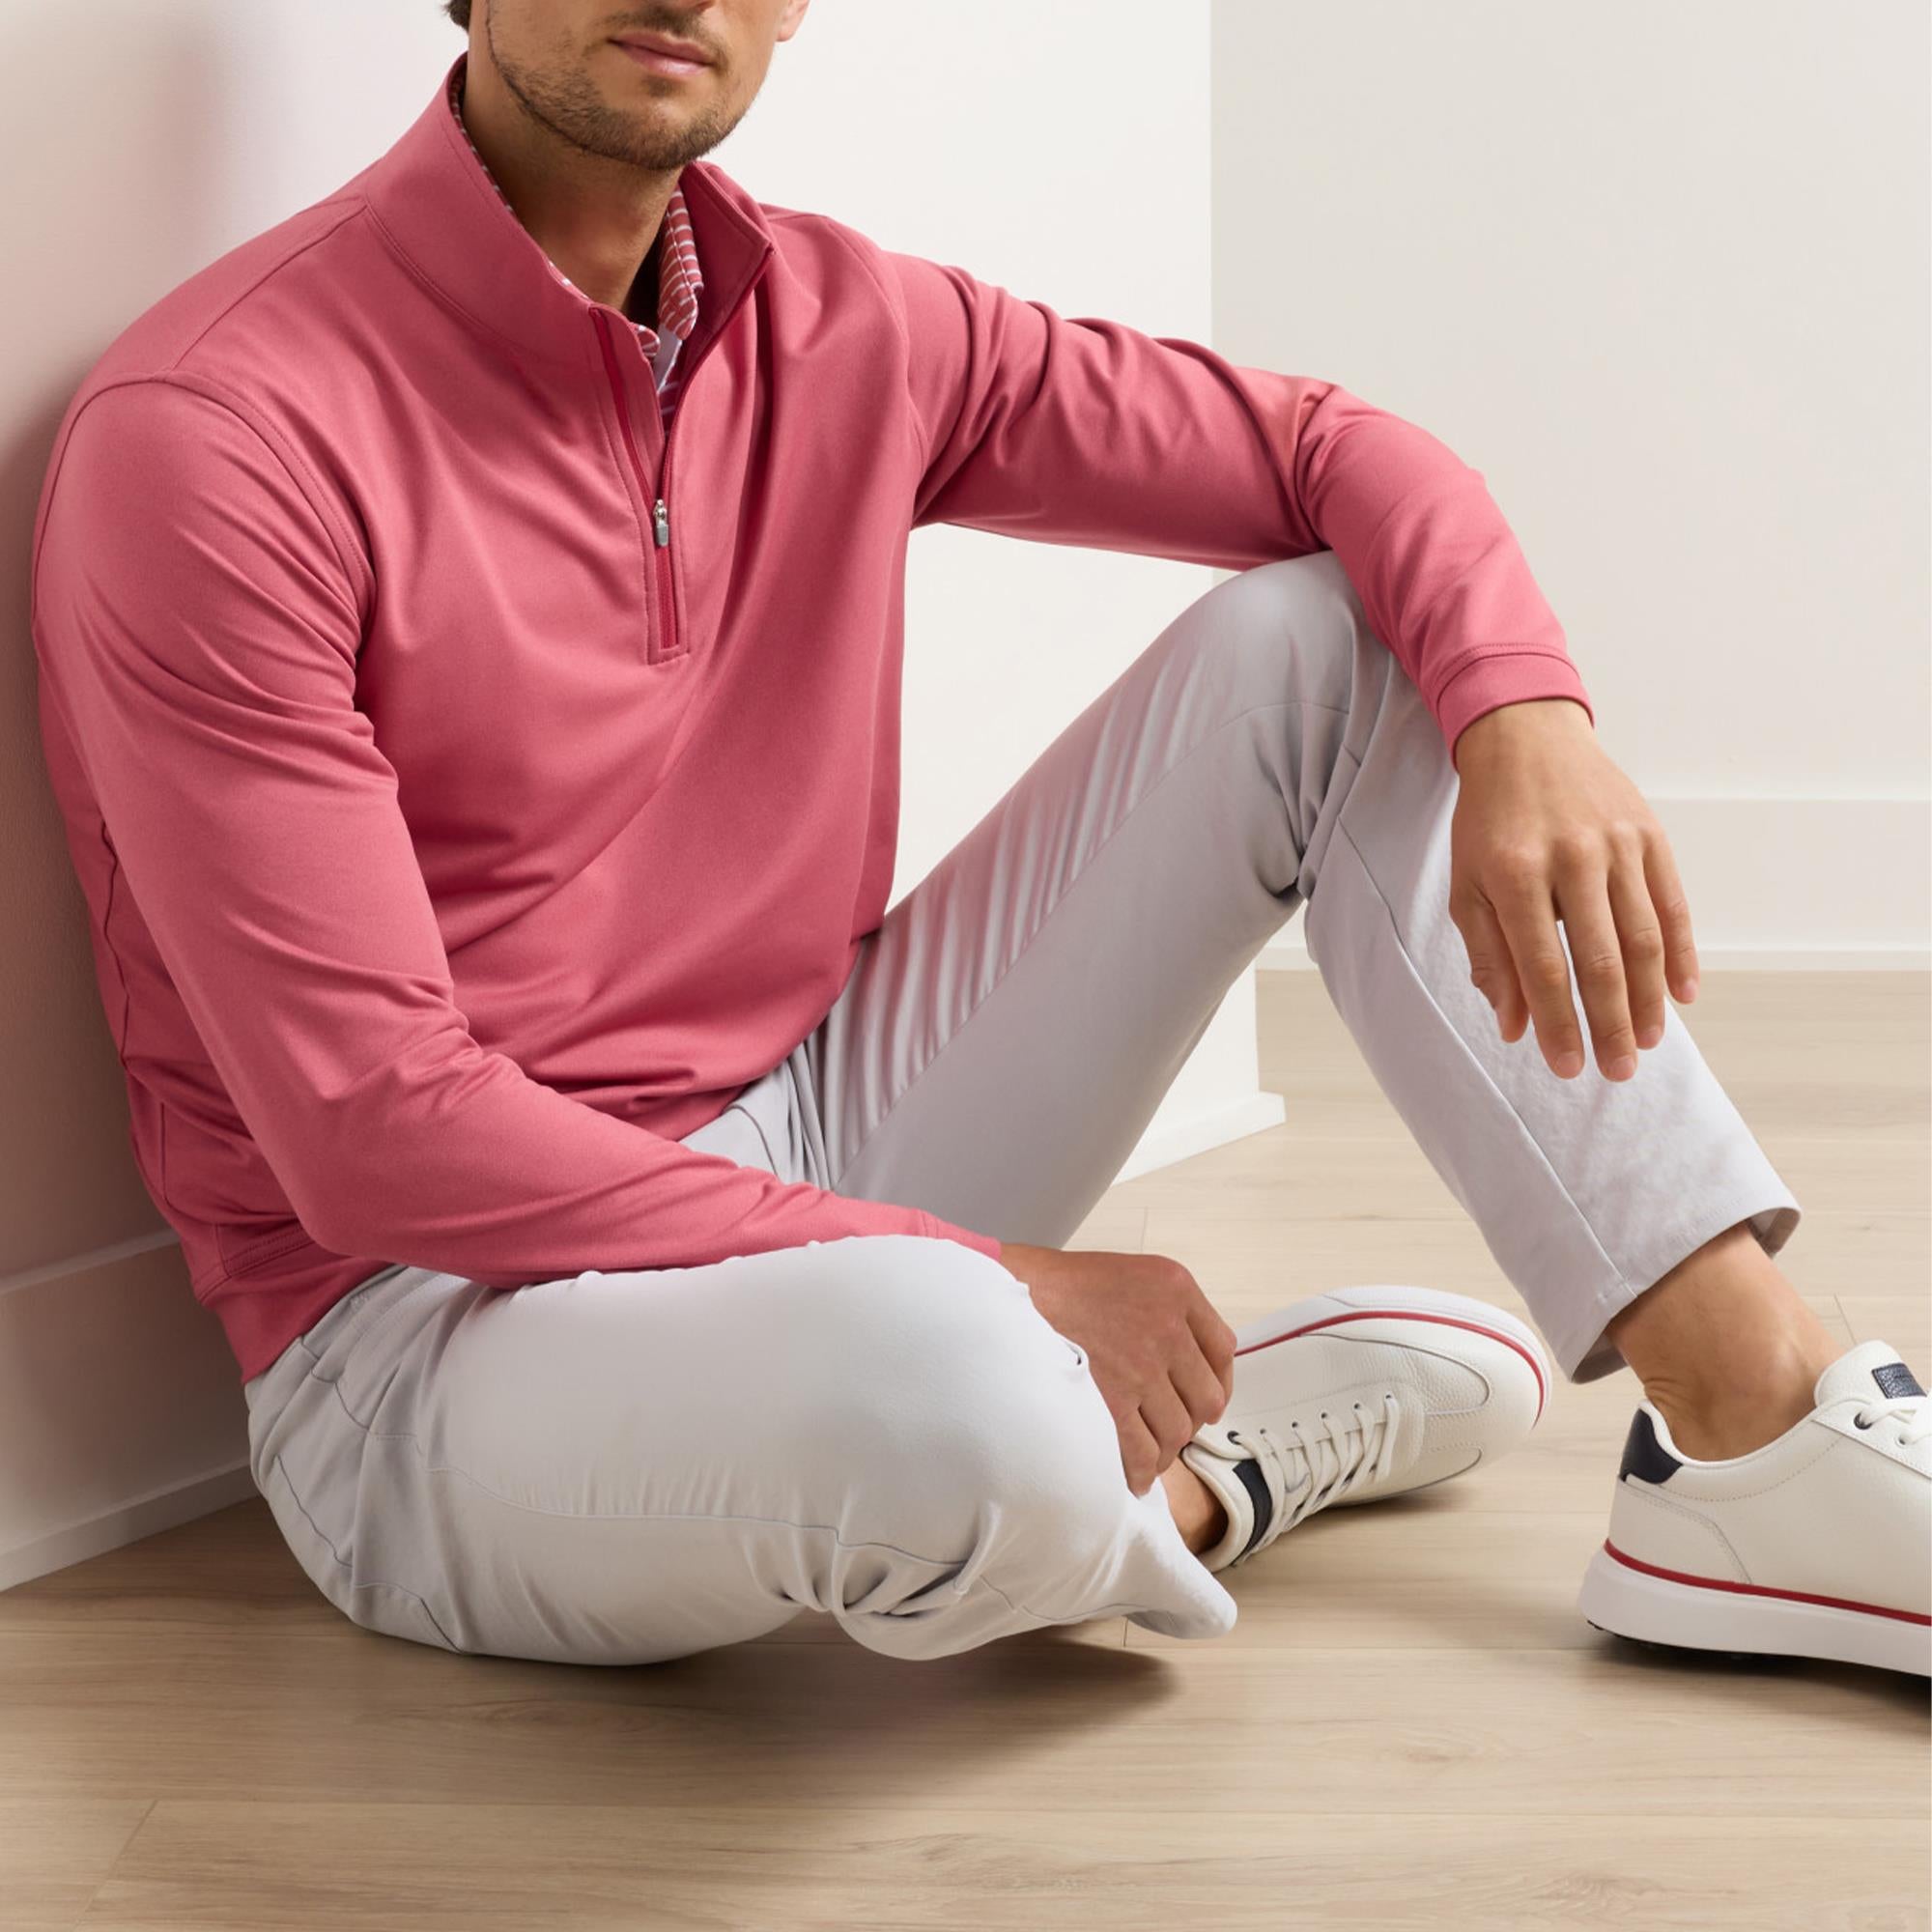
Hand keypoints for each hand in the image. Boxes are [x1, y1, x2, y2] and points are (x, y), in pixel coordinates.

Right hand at [998, 1242, 1236, 1496]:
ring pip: (1177, 1431)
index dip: (1216, 1383)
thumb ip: (1162, 1312)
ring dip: (1163, 1449)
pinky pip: (1143, 1454)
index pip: (1221, 1348)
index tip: (1203, 1399)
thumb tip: (1183, 1369)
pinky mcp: (1112, 1402)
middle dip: (1188, 1419)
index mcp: (1174, 1287)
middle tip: (1165, 1427)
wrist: (1004, 1295)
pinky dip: (1140, 1472)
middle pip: (1205, 1398)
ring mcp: (1141, 1365)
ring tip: (1143, 1452)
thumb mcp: (1125, 1276)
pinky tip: (1131, 1475)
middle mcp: (1167, 1325)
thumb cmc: (1055, 1288)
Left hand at [1449, 698, 1698, 1080]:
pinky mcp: (1650, 834)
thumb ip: (1489, 956)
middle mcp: (1571, 858)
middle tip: (1618, 1071)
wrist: (1525, 739)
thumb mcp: (1467, 885)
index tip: (1567, 1067)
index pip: (1542, 967)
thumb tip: (1515, 1027)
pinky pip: (1672, 904)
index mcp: (1515, 874)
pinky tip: (1682, 995)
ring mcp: (1617, 844)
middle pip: (1601, 960)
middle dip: (1609, 1024)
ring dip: (1648, 999)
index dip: (1558, 1023)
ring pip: (1643, 937)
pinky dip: (1682, 953)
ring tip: (1647, 1043)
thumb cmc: (1488, 823)